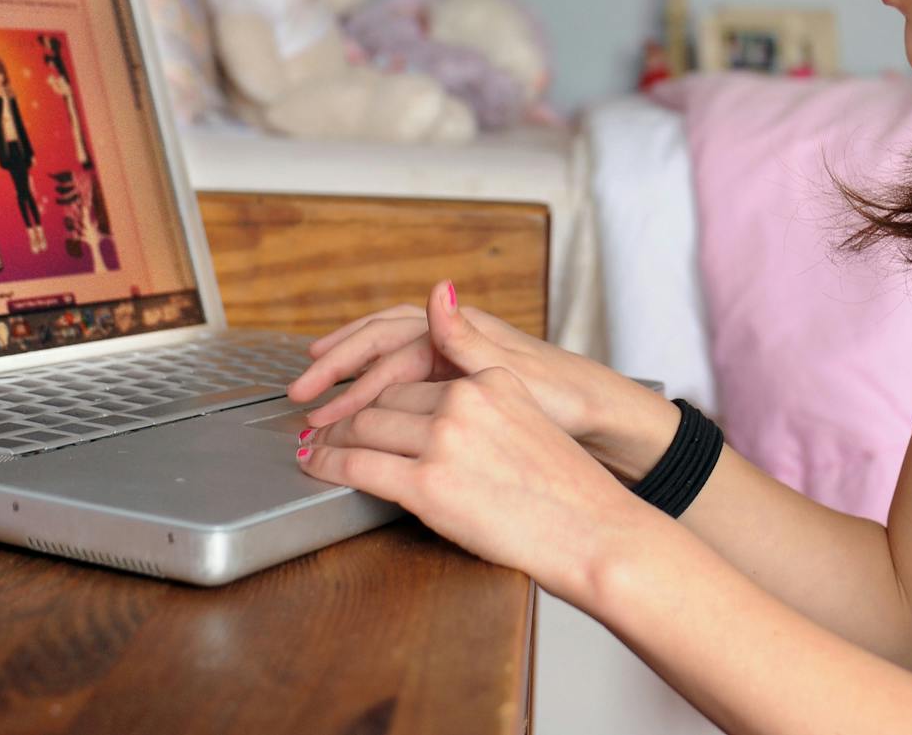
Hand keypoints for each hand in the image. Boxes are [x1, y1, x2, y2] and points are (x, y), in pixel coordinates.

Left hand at [297, 281, 665, 603]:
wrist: (594, 532)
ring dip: (333, 437)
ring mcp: (445, 439)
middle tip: (324, 427)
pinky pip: (358, 465)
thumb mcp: (529, 421)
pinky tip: (317, 465)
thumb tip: (447, 405)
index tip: (360, 405)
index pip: (416, 379)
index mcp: (490, 380)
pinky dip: (328, 464)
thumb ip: (485, 401)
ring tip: (317, 446)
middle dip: (350, 416)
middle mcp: (465, 400)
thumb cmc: (568, 492)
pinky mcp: (428, 483)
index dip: (379, 395)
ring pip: (365, 426)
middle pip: (385, 399)